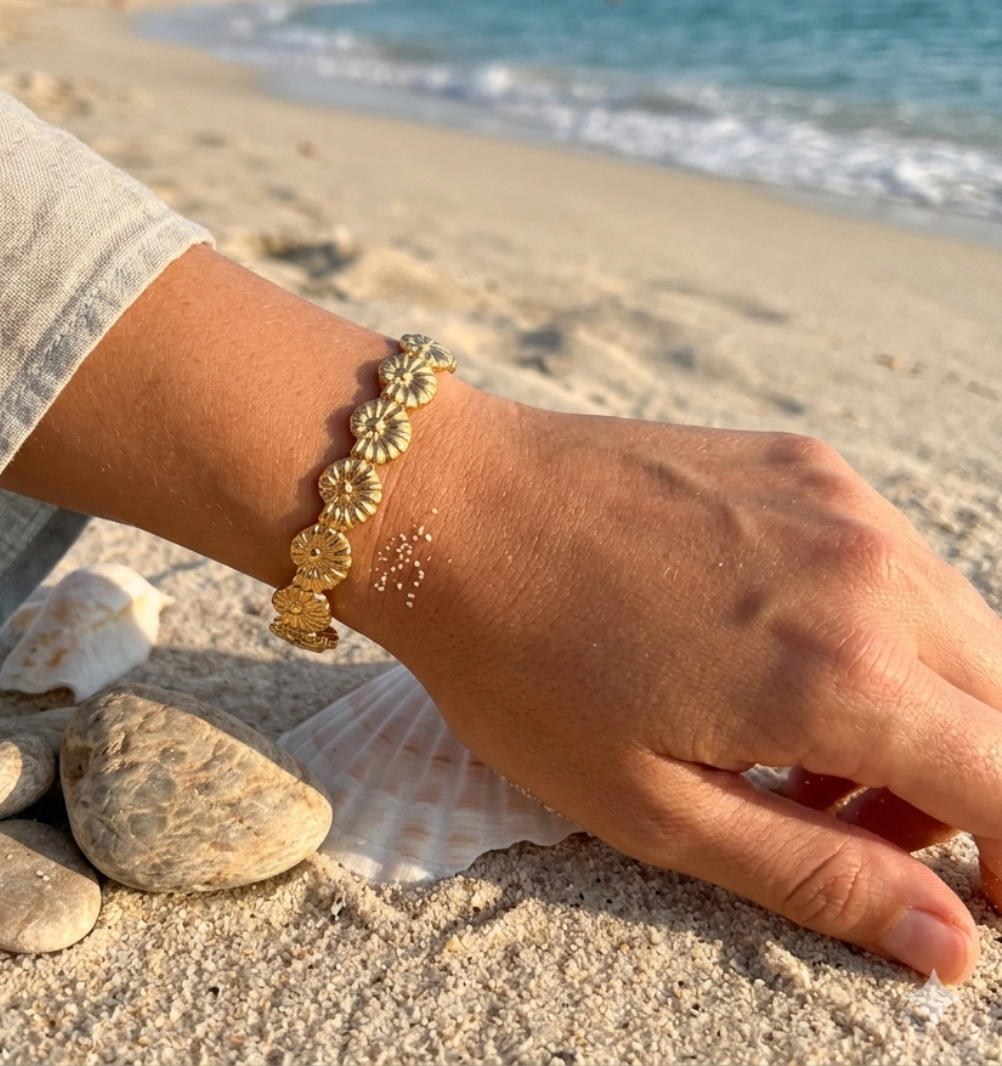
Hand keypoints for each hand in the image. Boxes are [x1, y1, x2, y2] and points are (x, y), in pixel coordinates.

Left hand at [343, 386, 1001, 981]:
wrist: (452, 504)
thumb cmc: (522, 663)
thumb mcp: (652, 806)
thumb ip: (816, 873)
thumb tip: (947, 940)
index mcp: (842, 677)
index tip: (978, 896)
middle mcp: (870, 573)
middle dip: (971, 786)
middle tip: (860, 827)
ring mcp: (840, 502)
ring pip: (958, 627)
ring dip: (924, 707)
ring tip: (800, 750)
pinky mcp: (803, 461)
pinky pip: (891, 560)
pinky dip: (877, 628)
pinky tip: (771, 653)